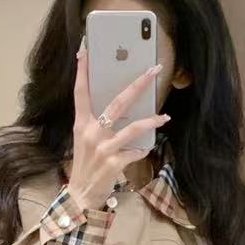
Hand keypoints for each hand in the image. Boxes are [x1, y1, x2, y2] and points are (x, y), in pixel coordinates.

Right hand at [67, 39, 169, 210]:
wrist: (81, 194)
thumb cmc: (86, 164)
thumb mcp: (85, 140)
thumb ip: (97, 123)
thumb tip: (122, 106)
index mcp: (81, 124)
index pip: (80, 92)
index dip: (82, 71)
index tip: (85, 51)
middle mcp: (91, 132)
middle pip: (118, 103)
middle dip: (138, 84)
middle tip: (153, 70)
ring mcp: (103, 148)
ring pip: (133, 127)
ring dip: (151, 120)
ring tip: (164, 116)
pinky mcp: (113, 163)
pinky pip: (135, 151)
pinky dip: (142, 150)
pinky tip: (145, 149)